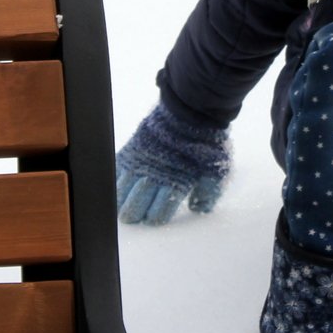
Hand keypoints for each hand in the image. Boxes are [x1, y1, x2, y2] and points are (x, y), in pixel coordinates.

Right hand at [115, 103, 230, 224]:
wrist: (190, 113)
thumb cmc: (205, 143)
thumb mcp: (217, 171)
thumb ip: (208, 194)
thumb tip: (196, 209)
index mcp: (175, 185)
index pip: (156, 216)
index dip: (156, 218)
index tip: (158, 215)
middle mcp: (153, 178)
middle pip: (134, 210)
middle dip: (137, 214)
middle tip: (140, 212)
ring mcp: (139, 165)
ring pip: (120, 196)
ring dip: (124, 202)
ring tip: (128, 203)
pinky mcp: (130, 152)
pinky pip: (114, 174)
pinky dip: (116, 183)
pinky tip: (121, 186)